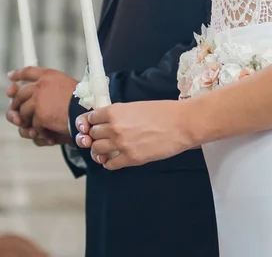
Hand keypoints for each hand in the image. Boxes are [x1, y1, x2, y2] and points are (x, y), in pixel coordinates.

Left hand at [6, 67, 77, 144]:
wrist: (88, 112)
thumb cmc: (83, 101)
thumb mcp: (66, 86)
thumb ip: (49, 88)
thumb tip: (30, 93)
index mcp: (49, 75)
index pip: (28, 71)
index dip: (18, 74)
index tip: (11, 77)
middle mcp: (41, 85)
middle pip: (19, 93)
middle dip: (16, 103)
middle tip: (16, 111)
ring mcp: (39, 100)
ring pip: (22, 111)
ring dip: (27, 120)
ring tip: (35, 127)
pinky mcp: (40, 115)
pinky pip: (33, 125)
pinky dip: (40, 132)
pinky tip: (49, 135)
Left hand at [75, 101, 194, 169]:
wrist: (182, 124)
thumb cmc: (164, 112)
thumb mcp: (136, 106)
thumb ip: (120, 114)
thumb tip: (110, 121)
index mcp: (115, 111)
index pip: (90, 118)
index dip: (91, 123)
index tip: (94, 126)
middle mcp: (114, 127)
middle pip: (92, 135)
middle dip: (95, 137)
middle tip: (102, 139)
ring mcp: (121, 144)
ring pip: (97, 150)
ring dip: (100, 151)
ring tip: (106, 151)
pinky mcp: (131, 158)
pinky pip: (110, 164)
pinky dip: (109, 163)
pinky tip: (115, 160)